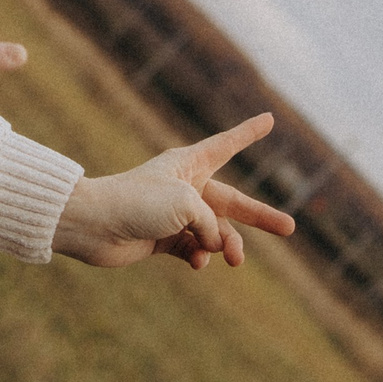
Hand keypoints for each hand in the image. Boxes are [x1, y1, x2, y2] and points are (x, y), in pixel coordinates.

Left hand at [51, 113, 293, 268]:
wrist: (93, 226)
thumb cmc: (138, 202)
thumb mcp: (187, 205)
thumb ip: (211, 224)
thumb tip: (215, 246)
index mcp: (190, 164)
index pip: (228, 144)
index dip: (249, 133)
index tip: (269, 119)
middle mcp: (185, 188)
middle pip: (233, 202)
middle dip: (261, 217)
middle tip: (290, 228)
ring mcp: (174, 215)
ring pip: (215, 233)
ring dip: (227, 246)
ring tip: (235, 260)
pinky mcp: (162, 239)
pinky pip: (193, 249)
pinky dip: (199, 256)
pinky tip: (197, 262)